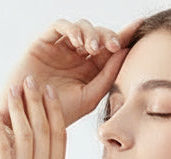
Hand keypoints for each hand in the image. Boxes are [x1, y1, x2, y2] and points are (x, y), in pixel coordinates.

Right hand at [0, 16, 142, 129]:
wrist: (30, 120)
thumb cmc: (59, 113)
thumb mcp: (90, 96)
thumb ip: (108, 75)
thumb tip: (124, 51)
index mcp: (90, 70)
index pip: (110, 49)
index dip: (124, 36)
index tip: (140, 28)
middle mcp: (77, 57)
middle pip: (98, 34)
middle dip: (108, 35)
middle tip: (114, 45)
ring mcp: (60, 48)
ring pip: (81, 27)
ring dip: (91, 33)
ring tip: (93, 48)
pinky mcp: (43, 43)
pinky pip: (60, 27)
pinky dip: (71, 29)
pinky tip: (78, 42)